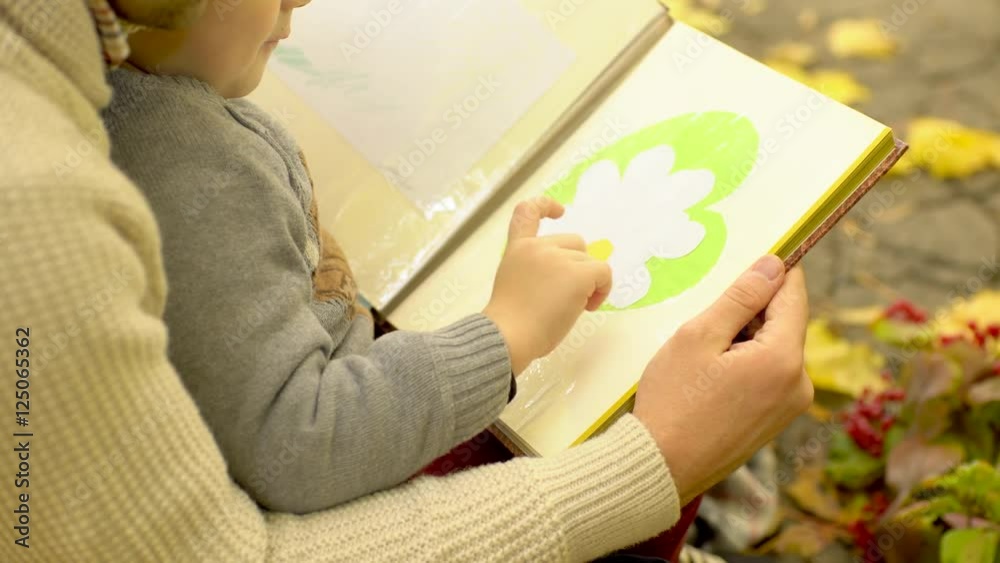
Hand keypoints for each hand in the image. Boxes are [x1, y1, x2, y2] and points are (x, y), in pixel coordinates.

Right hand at [483, 197, 611, 374]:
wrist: (508, 336)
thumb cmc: (510, 323)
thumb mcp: (515, 284)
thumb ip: (536, 271)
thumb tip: (568, 280)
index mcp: (517, 249)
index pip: (527, 212)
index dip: (546, 205)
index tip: (560, 211)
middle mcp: (537, 247)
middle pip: (574, 243)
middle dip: (577, 267)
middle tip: (566, 296)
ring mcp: (558, 258)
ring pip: (589, 261)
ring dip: (588, 282)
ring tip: (573, 307)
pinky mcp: (578, 274)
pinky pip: (603, 273)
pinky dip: (602, 289)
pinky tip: (588, 307)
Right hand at [633, 255, 811, 503]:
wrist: (660, 467)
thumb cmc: (672, 401)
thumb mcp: (698, 337)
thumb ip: (740, 299)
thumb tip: (774, 265)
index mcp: (784, 359)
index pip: (793, 295)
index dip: (774, 272)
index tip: (751, 259)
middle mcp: (799, 384)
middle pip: (784, 323)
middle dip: (751, 312)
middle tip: (706, 316)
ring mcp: (789, 407)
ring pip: (774, 349)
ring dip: (745, 339)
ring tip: (702, 352)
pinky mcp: (775, 422)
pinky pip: (768, 376)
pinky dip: (744, 364)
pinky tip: (709, 375)